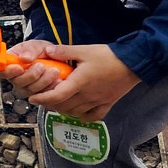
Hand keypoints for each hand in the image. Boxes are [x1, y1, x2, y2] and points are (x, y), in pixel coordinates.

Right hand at [0, 40, 68, 96]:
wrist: (57, 59)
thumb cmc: (41, 52)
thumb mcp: (36, 45)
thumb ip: (30, 50)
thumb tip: (24, 57)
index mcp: (10, 65)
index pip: (1, 71)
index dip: (8, 71)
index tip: (19, 67)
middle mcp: (15, 78)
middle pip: (17, 82)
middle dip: (31, 75)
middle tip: (41, 65)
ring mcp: (26, 88)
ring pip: (31, 90)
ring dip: (44, 80)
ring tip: (54, 69)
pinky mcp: (37, 95)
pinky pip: (43, 95)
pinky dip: (51, 86)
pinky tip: (56, 78)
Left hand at [15, 43, 140, 122]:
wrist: (134, 62)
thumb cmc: (109, 56)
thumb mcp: (84, 50)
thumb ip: (63, 51)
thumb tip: (46, 51)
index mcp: (80, 82)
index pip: (57, 96)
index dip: (42, 99)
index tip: (33, 98)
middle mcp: (88, 96)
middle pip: (63, 107)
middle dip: (49, 104)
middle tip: (41, 98)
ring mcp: (98, 102)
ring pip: (75, 113)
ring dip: (63, 109)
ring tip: (56, 102)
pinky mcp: (107, 104)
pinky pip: (92, 116)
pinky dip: (81, 116)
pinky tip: (76, 110)